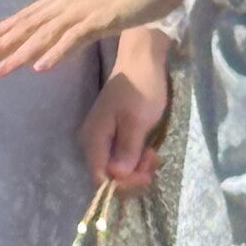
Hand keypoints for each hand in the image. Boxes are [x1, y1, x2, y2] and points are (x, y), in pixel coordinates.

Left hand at [0, 0, 185, 77]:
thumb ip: (80, 18)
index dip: (1, 29)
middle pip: (27, 25)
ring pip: (43, 35)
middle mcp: (66, 2)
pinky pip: (73, 39)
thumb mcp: (99, 5)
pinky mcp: (100, 18)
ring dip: (19, 53)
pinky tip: (38, 67)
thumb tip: (67, 34)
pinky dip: (54, 53)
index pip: (26, 16)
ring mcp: (81, 9)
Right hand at [79, 29, 172, 188]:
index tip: (145, 174)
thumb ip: (127, 150)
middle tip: (152, 162)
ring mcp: (102, 137)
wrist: (141, 61)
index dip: (122, 184)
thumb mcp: (137, 121)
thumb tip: (118, 176)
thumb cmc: (140, 88)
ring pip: (115, 167)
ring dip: (136, 168)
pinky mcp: (112, 133)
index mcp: (94, 139)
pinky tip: (148, 150)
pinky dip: (135, 158)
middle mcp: (92, 141)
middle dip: (131, 176)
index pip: (100, 178)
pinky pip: (120, 156)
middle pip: (107, 175)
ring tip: (153, 155)